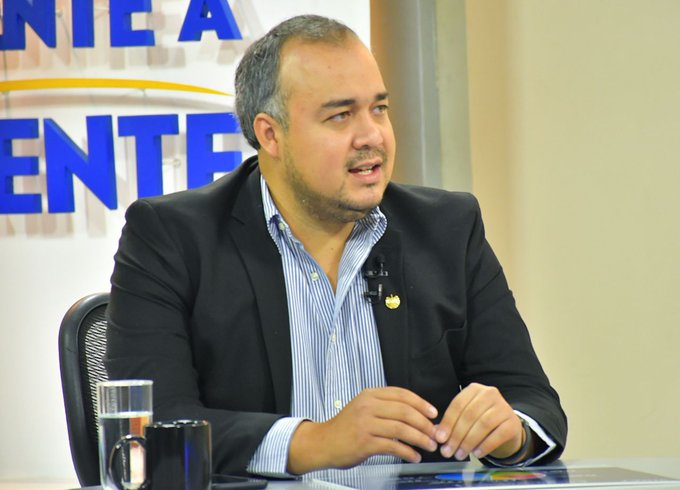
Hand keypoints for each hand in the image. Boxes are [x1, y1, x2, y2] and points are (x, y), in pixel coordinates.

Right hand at [287, 387, 438, 473]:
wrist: (323, 442)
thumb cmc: (346, 427)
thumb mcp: (363, 408)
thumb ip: (385, 407)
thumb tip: (416, 415)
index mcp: (370, 395)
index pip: (402, 394)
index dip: (421, 403)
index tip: (433, 413)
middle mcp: (368, 406)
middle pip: (405, 411)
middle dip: (425, 423)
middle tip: (435, 433)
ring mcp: (366, 424)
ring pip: (401, 429)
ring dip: (420, 438)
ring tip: (429, 445)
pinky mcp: (364, 442)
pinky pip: (393, 447)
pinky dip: (408, 452)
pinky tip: (414, 456)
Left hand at [434, 383, 523, 460]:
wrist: (507, 427)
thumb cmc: (481, 420)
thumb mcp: (466, 417)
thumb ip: (452, 423)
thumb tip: (437, 435)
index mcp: (474, 389)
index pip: (458, 404)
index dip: (447, 422)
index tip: (439, 438)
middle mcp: (490, 394)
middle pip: (469, 415)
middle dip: (456, 435)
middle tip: (448, 451)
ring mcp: (503, 407)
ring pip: (482, 425)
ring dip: (469, 442)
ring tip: (460, 454)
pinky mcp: (513, 423)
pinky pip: (497, 435)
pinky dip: (485, 446)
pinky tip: (476, 454)